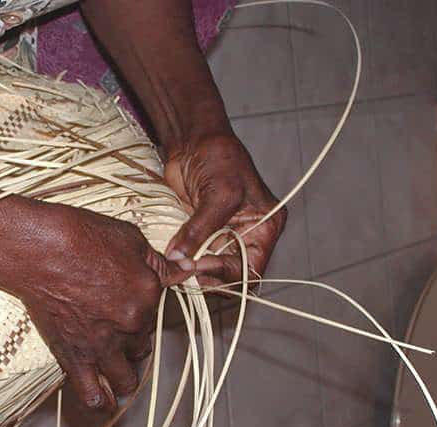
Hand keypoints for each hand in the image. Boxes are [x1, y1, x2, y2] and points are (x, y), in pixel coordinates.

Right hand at [0, 200, 190, 410]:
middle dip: (133, 337)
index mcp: (149, 294)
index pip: (157, 308)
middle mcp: (131, 324)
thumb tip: (186, 267)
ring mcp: (103, 345)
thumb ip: (160, 262)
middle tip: (114, 325)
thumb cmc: (80, 236)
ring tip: (114, 364)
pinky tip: (103, 396)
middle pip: (143, 343)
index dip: (143, 303)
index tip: (127, 298)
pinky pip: (93, 395)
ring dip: (124, 372)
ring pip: (127, 378)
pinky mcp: (75, 357)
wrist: (38, 248)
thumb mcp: (129, 238)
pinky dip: (101, 400)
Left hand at [163, 134, 286, 287]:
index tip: (199, 265)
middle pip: (231, 275)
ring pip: (209, 269)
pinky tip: (170, 253)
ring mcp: (223, 235)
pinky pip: (193, 255)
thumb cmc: (219, 157)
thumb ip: (202, 230)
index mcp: (266, 227)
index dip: (227, 275)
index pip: (252, 270)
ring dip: (191, 269)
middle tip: (182, 267)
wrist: (193, 140)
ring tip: (174, 261)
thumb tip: (180, 261)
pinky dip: (182, 258)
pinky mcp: (201, 232)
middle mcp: (248, 236)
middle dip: (207, 275)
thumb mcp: (220, 194)